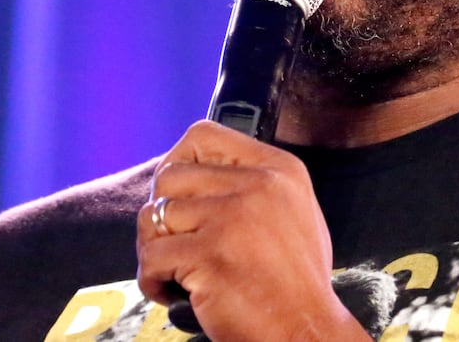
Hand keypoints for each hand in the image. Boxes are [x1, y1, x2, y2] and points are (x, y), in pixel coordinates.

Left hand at [136, 120, 370, 341]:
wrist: (306, 331)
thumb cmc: (295, 282)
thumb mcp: (294, 211)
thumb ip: (253, 184)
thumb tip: (196, 171)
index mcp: (279, 169)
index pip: (203, 135)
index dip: (178, 161)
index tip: (178, 193)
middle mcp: (257, 185)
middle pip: (169, 175)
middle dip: (160, 212)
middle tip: (173, 243)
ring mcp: (232, 219)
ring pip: (154, 216)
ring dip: (154, 249)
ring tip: (174, 272)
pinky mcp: (210, 255)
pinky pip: (152, 257)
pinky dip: (152, 280)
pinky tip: (172, 293)